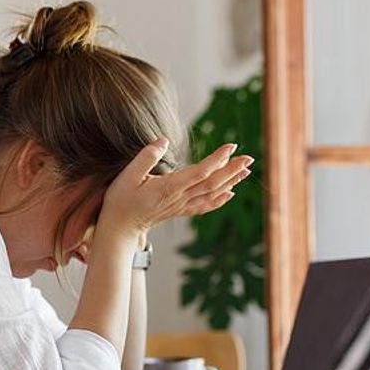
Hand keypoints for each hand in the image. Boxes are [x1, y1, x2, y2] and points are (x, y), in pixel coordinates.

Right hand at [98, 138, 251, 239]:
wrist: (119, 228)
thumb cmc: (121, 200)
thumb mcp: (128, 175)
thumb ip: (146, 157)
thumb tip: (163, 140)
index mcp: (169, 187)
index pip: (200, 171)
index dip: (218, 159)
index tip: (231, 146)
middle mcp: (180, 197)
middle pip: (212, 183)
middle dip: (232, 169)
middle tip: (249, 157)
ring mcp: (181, 205)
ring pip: (211, 193)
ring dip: (230, 181)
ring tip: (246, 170)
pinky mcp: (179, 210)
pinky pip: (204, 206)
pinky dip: (220, 200)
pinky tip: (231, 194)